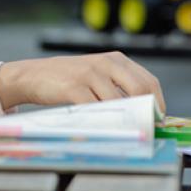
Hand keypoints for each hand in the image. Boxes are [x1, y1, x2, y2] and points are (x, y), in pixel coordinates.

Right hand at [0, 52, 164, 113]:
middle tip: (146, 129)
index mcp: (115, 59)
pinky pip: (97, 109)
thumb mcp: (96, 74)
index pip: (149, 81)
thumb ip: (118, 86)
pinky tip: (104, 128)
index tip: (158, 121)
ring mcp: (89, 74)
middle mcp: (105, 63)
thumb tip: (144, 113)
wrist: (32, 75)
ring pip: (120, 102)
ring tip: (126, 131)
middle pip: (140, 90)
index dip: (158, 103)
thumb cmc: (67, 79)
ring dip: (126, 120)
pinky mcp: (74, 87)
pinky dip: (104, 121)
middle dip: (147, 113)